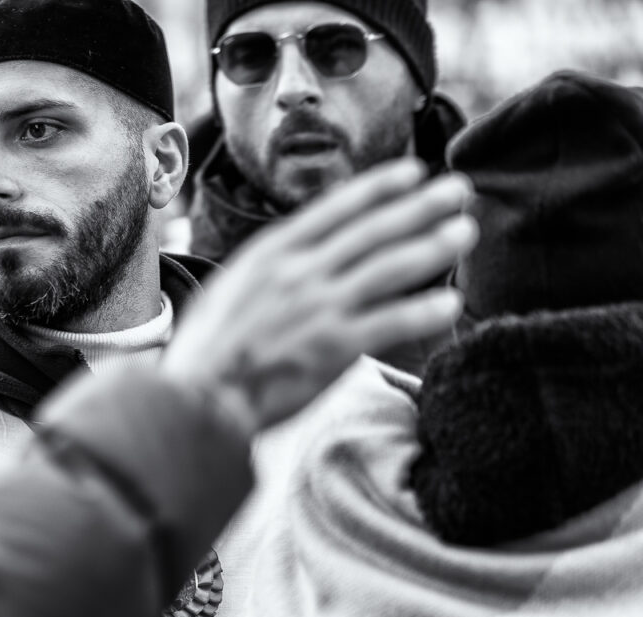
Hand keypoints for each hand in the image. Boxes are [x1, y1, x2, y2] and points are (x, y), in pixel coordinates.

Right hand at [163, 158, 475, 429]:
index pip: (336, 209)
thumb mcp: (229, 289)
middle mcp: (300, 272)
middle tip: (459, 190)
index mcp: (271, 253)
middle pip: (374, 231)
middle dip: (421, 206)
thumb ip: (267, 271)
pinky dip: (423, 310)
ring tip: (465, 232)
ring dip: (433, 246)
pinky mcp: (334, 347)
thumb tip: (294, 260)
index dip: (379, 188)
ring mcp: (320, 308)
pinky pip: (391, 322)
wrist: (199, 395)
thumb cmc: (207, 348)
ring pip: (390, 267)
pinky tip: (450, 303)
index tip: (413, 172)